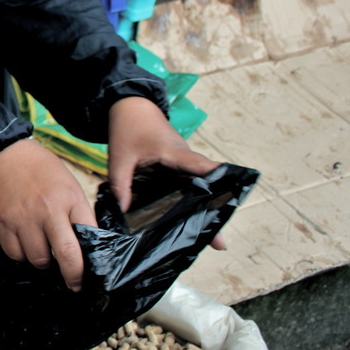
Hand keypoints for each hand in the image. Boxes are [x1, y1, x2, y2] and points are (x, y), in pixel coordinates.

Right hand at [0, 138, 97, 290]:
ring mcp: (23, 218)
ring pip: (38, 259)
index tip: (89, 273)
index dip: (91, 261)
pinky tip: (25, 243)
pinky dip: (21, 254)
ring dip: (43, 261)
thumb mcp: (70, 186)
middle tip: (73, 282)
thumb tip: (86, 245)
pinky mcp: (3, 222)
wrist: (7, 156)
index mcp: (69, 199)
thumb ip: (79, 214)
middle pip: (66, 255)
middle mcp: (47, 210)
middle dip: (73, 276)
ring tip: (43, 249)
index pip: (88, 237)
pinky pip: (14, 253)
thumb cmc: (43, 172)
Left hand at [106, 97, 225, 248]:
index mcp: (177, 153)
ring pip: (198, 189)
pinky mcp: (177, 168)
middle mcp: (186, 160)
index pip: (204, 169)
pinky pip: (187, 186)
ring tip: (209, 241)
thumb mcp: (119, 157)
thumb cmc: (128, 127)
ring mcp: (183, 165)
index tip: (230, 205)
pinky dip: (189, 202)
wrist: (131, 107)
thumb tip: (123, 212)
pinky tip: (187, 223)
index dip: (219, 185)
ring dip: (203, 210)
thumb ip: (120, 184)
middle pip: (206, 187)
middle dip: (213, 212)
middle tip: (219, 242)